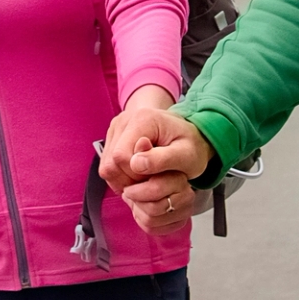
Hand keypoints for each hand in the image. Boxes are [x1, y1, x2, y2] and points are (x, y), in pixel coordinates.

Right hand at [100, 91, 214, 234]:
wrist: (188, 133)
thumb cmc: (191, 145)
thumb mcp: (186, 155)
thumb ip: (162, 159)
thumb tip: (135, 164)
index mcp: (142, 119)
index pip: (121, 157)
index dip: (137, 176)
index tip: (156, 177)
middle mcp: (123, 121)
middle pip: (111, 164)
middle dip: (131, 179)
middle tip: (153, 179)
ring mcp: (115, 129)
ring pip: (107, 167)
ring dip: (125, 180)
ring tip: (148, 176)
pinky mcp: (112, 139)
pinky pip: (108, 166)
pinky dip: (123, 176)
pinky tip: (141, 174)